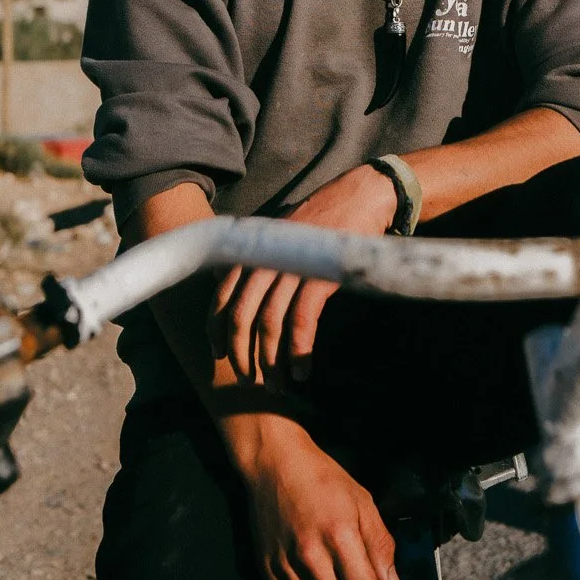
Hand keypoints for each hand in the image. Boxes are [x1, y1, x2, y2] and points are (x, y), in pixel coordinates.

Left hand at [212, 164, 397, 384]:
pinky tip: (302, 370)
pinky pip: (301, 321)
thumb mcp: (280, 231)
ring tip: (278, 384)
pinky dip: (299, 350)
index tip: (219, 355)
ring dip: (270, 360)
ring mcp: (292, 264)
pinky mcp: (320, 274)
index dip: (217, 330)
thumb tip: (220, 277)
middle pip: (240, 315)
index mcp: (254, 248)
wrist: (363, 195)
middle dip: (242, 353)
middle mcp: (267, 256)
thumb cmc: (323, 216)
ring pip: (269, 323)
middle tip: (250, 381)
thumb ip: (253, 255)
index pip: (222, 295)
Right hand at [232, 417, 396, 579]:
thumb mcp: (362, 503)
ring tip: (333, 570)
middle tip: (354, 573)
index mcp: (340, 536)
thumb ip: (380, 545)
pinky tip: (313, 573)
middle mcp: (311, 554)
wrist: (275, 462)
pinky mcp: (267, 566)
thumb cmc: (321, 479)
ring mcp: (286, 562)